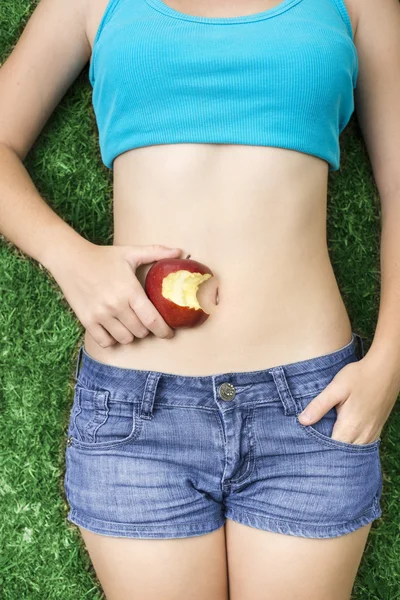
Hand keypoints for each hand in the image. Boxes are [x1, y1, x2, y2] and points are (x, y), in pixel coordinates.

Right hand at [48, 240, 182, 346]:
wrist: (70, 259)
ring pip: (125, 339)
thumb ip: (157, 252)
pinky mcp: (87, 320)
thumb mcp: (131, 252)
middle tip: (147, 323)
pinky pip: (105, 342)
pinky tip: (115, 330)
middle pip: (140, 332)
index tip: (169, 333)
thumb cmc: (103, 256)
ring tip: (131, 326)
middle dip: (148, 330)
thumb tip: (181, 251)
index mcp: (130, 291)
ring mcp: (100, 315)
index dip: (164, 330)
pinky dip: (113, 339)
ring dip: (132, 335)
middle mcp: (115, 306)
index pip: (152, 320)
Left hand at [298, 355, 399, 443]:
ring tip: (325, 443)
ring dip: (341, 450)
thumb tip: (302, 421)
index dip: (318, 451)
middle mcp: (363, 435)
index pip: (332, 450)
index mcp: (350, 427)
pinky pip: (363, 445)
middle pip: (343, 454)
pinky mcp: (376, 429)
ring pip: (354, 452)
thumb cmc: (359, 377)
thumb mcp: (336, 387)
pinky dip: (352, 446)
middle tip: (313, 446)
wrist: (385, 370)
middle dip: (328, 452)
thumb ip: (319, 405)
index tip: (306, 446)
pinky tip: (342, 438)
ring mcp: (372, 433)